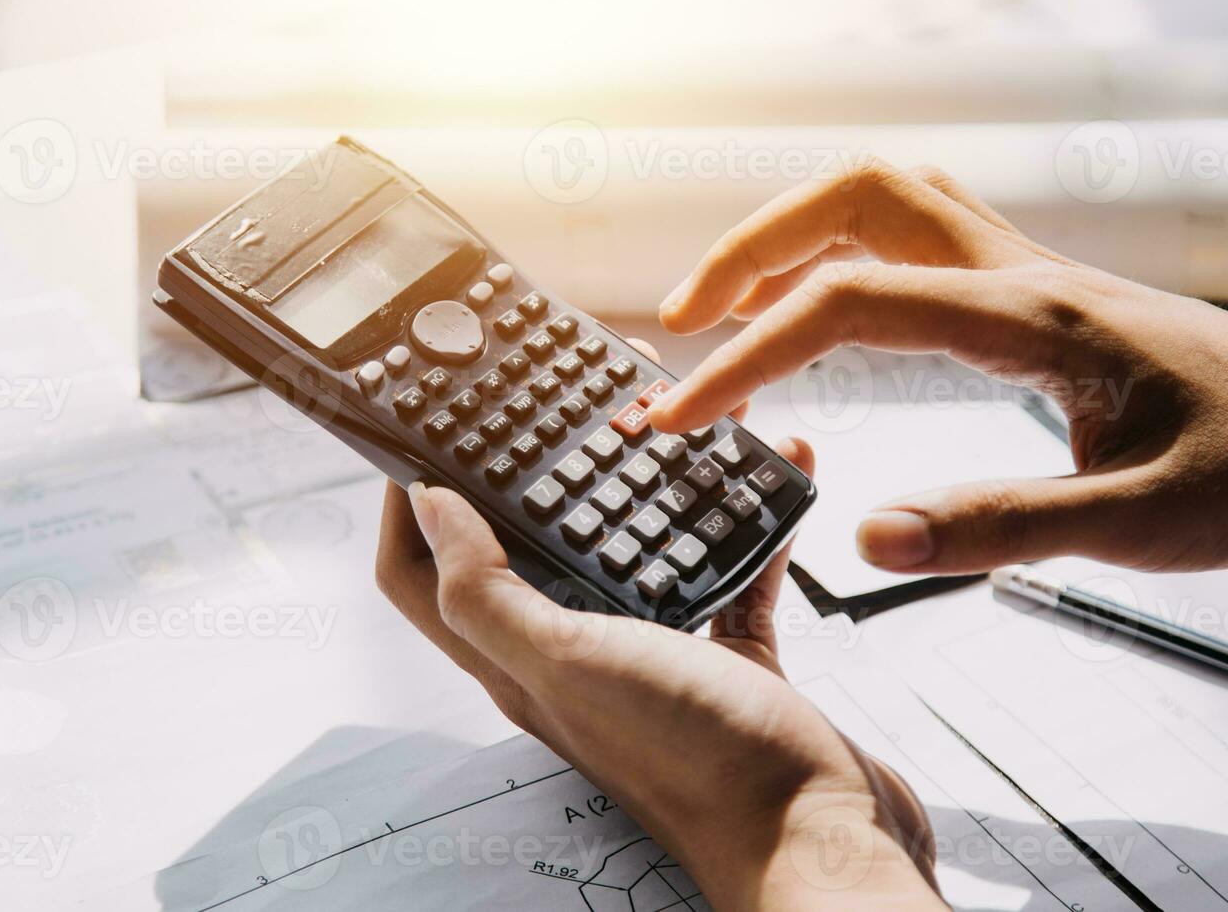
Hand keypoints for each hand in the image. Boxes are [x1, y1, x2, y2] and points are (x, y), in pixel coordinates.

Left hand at [374, 342, 942, 910]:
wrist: (818, 830)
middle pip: (535, 542)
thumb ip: (489, 592)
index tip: (424, 428)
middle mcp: (580, 651)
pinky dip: (744, 521)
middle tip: (561, 397)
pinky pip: (727, 569)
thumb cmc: (694, 758)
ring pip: (636, 544)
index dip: (410, 501)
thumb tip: (425, 506)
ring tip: (678, 415)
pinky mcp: (727, 653)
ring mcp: (656, 651)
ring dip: (650, 480)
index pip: (427, 574)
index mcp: (522, 657)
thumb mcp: (568, 664)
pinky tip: (772, 470)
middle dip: (541, 465)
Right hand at [649, 160, 1227, 574]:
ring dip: (792, 237)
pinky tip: (831, 317)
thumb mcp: (1137, 517)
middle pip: (850, 198)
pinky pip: (917, 236)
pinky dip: (845, 256)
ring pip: (882, 200)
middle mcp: (1016, 273)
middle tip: (685, 322)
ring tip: (732, 308)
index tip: (682, 415)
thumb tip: (869, 538)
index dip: (747, 355)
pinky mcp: (1035, 296)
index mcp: (1025, 317)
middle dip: (748, 249)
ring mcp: (1026, 274)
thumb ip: (998, 527)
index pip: (848, 301)